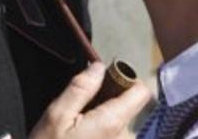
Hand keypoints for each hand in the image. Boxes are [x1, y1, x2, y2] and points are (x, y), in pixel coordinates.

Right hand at [29, 61, 151, 138]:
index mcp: (113, 123)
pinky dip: (102, 135)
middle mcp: (125, 138)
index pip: (140, 92)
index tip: (105, 82)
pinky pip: (114, 137)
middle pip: (128, 107)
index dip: (125, 81)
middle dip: (107, 103)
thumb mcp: (56, 116)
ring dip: (102, 121)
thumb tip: (98, 66)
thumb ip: (80, 89)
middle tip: (80, 112)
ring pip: (120, 124)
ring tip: (78, 131)